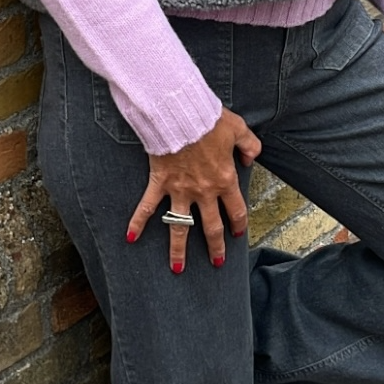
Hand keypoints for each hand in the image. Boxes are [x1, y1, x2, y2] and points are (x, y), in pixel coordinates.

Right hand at [126, 105, 261, 272]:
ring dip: (178, 250)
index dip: (239, 224)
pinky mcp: (160, 183)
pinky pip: (147, 206)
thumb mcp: (238, 129)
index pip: (236, 210)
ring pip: (179, 227)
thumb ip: (250, 144)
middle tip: (216, 262)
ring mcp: (180, 190)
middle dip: (215, 247)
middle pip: (211, 227)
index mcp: (224, 180)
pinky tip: (131, 237)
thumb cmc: (208, 120)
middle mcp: (203, 191)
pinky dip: (137, 222)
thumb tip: (253, 156)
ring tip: (177, 269)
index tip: (238, 234)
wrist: (180, 114)